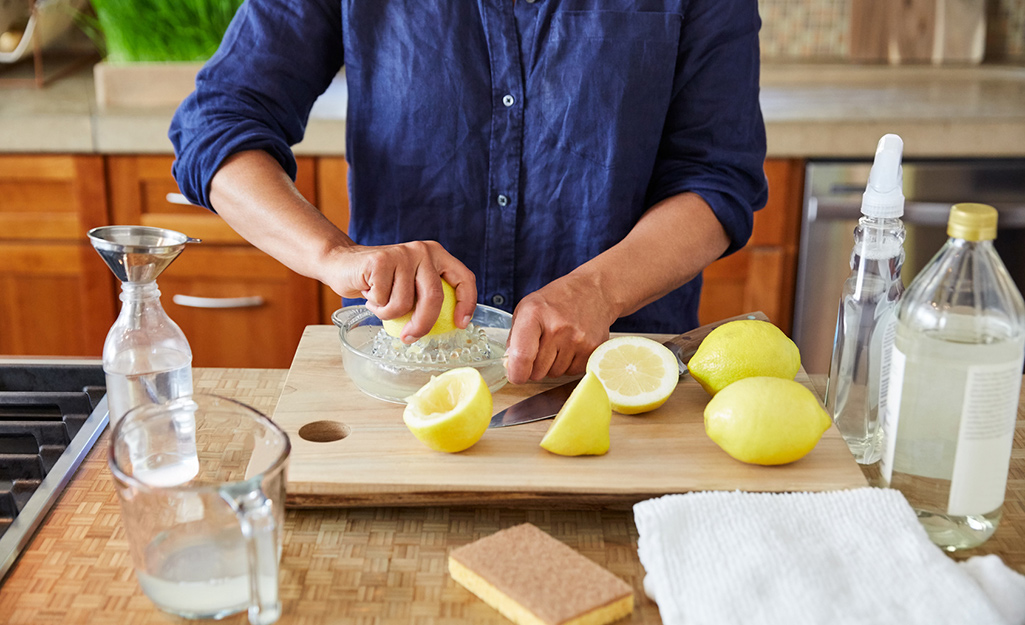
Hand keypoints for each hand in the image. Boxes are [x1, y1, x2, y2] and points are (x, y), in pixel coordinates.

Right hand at [322, 240, 476, 342]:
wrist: (341, 263)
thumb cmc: (380, 280)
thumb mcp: (411, 283)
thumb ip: (428, 295)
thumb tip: (450, 325)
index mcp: (436, 255)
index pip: (464, 278)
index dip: (467, 303)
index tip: (461, 324)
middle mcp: (423, 251)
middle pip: (434, 297)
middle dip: (423, 324)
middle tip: (410, 337)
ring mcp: (402, 254)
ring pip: (404, 303)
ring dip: (388, 313)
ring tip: (379, 300)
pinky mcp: (380, 261)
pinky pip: (384, 301)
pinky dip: (375, 305)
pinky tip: (369, 292)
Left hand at [504, 273, 617, 383]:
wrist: (593, 290)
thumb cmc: (556, 300)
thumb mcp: (527, 308)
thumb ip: (515, 337)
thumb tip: (511, 366)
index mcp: (534, 314)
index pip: (522, 356)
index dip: (516, 373)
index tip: (516, 376)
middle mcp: (557, 327)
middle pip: (538, 371)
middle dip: (535, 366)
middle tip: (541, 348)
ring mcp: (578, 339)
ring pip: (555, 373)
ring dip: (553, 365)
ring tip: (559, 343)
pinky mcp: (593, 349)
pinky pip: (572, 372)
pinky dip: (569, 364)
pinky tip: (571, 346)